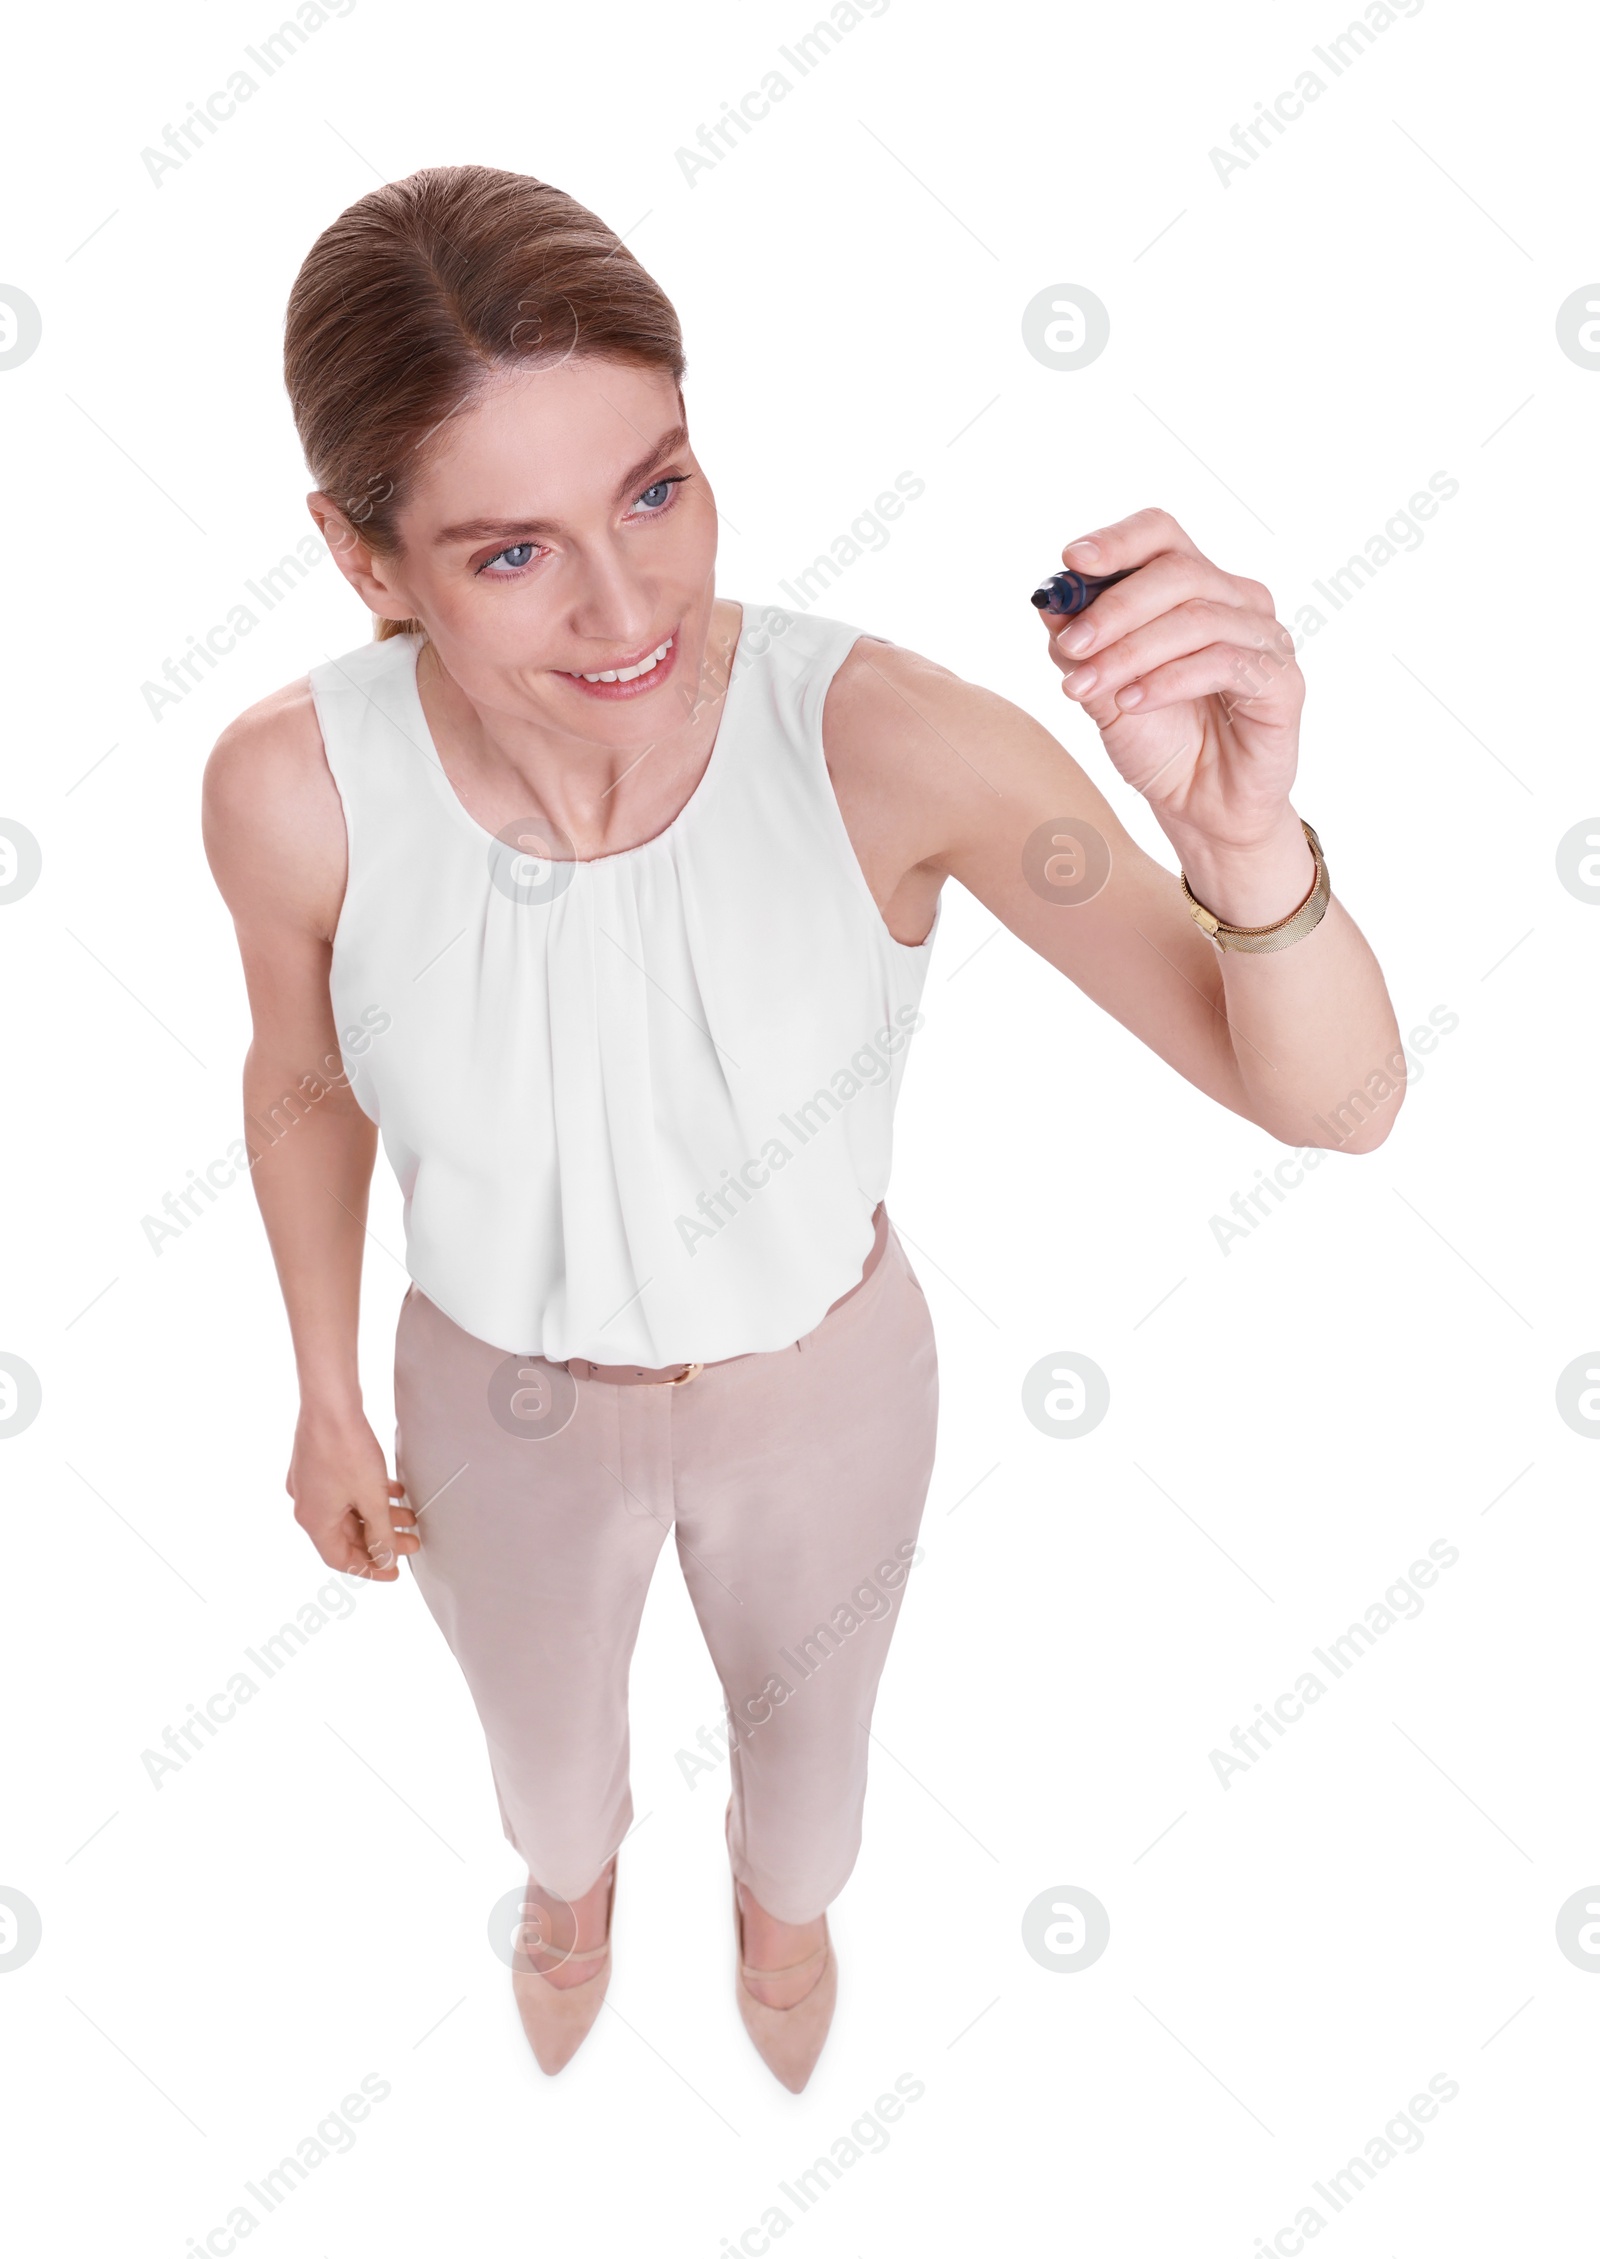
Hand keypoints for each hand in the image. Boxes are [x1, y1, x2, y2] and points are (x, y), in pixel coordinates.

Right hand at [286, 1404, 417, 1578]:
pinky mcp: (318, 1465)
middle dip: (381, 1539)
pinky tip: (394, 1491)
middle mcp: (307, 1505)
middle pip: (346, 1534)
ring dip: (379, 1516)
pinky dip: (369, 1496)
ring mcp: (310, 1484)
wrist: (331, 1405)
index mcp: (314, 1520)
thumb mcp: (372, 1500)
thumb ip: (380, 1533)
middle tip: (410, 1543)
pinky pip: (346, 1491)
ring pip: (349, 1511)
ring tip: (409, 1517)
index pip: (339, 1558)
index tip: (393, 1571)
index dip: (369, 1568)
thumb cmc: (346, 1450)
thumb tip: (385, 1558)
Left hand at [1039, 507, 1303, 859]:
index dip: (1117, 540)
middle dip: (1115, 608)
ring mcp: (1265, 638)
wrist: (1200, 809)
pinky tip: (1131, 703)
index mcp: (1195, 588)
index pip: (1161, 535)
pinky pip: (1224, 663)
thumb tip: (1049, 600)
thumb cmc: (1159, 743)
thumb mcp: (1103, 692)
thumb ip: (1080, 646)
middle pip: (1177, 571)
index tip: (1071, 560)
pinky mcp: (1281, 682)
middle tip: (1072, 647)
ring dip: (1131, 652)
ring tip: (1086, 689)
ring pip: (1197, 618)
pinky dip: (1168, 681)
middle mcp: (1237, 602)